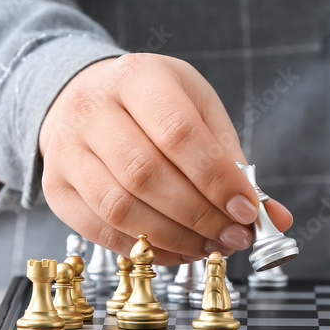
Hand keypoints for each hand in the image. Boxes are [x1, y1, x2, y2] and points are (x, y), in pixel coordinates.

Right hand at [38, 54, 292, 265]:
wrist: (84, 93)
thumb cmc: (153, 103)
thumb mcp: (199, 110)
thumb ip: (233, 161)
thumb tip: (273, 216)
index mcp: (139, 78)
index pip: (178, 133)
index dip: (215, 178)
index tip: (246, 209)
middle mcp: (93, 108)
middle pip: (145, 173)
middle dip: (198, 214)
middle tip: (233, 236)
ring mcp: (66, 148)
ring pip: (118, 206)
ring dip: (173, 237)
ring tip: (209, 245)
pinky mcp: (56, 185)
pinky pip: (98, 228)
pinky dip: (143, 248)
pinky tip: (177, 251)